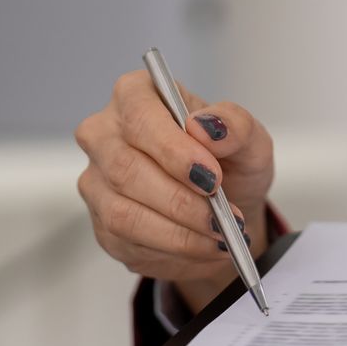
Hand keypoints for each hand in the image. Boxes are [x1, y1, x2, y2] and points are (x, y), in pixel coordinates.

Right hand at [73, 71, 277, 311]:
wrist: (225, 211)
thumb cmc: (229, 165)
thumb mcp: (249, 141)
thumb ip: (236, 126)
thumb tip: (207, 126)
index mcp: (135, 96)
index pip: (140, 117)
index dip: (173, 151)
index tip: (212, 178)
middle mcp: (104, 134)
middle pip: (126, 168)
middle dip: (181, 201)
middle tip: (222, 218)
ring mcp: (96, 181)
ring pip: (124, 212)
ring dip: (179, 232)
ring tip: (220, 235)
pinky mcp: (102, 224)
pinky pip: (128, 242)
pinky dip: (173, 249)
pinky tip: (203, 246)